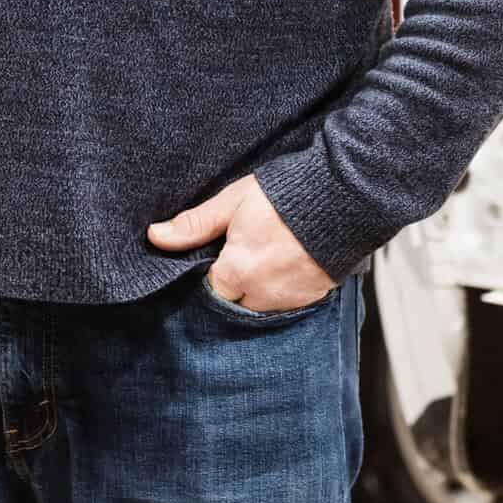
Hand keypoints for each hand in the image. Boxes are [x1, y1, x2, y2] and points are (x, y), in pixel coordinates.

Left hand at [147, 173, 333, 311]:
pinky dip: (281, 290)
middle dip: (233, 284)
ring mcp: (291, 299)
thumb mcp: (233, 202)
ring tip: (265, 258)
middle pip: (234, 301)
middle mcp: (263, 294)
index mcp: (238, 272)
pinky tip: (284, 265)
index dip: (210, 272)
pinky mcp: (314, 298)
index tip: (216, 255)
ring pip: (260, 306)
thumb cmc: (288, 196)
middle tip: (242, 255)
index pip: (209, 288)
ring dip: (256, 289)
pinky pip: (287, 304)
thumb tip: (156, 236)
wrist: (346, 197)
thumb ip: (194, 225)